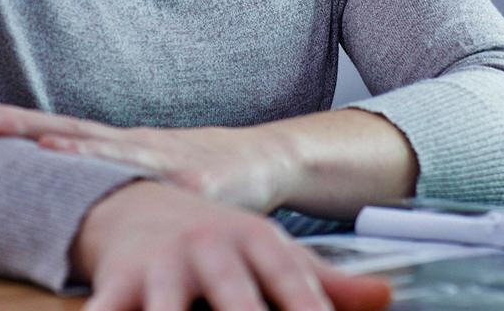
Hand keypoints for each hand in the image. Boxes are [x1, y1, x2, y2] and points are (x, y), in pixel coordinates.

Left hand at [0, 98, 298, 212]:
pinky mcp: (201, 186)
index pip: (54, 130)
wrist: (269, 160)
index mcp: (120, 146)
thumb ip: (107, 178)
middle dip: (20, 127)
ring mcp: (167, 162)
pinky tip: (128, 189)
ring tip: (38, 145)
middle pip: (70, 132)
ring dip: (75, 149)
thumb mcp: (148, 172)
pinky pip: (165, 189)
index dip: (9, 121)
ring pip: (113, 153)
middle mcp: (137, 146)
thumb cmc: (202, 171)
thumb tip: (56, 185)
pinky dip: (143, 183)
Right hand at [73, 180, 391, 310]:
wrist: (135, 203)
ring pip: (166, 310)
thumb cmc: (216, 245)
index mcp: (255, 242)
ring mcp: (160, 266)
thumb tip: (386, 296)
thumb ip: (324, 283)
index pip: (293, 284)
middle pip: (235, 299)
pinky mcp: (116, 284)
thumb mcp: (270, 254)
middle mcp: (209, 248)